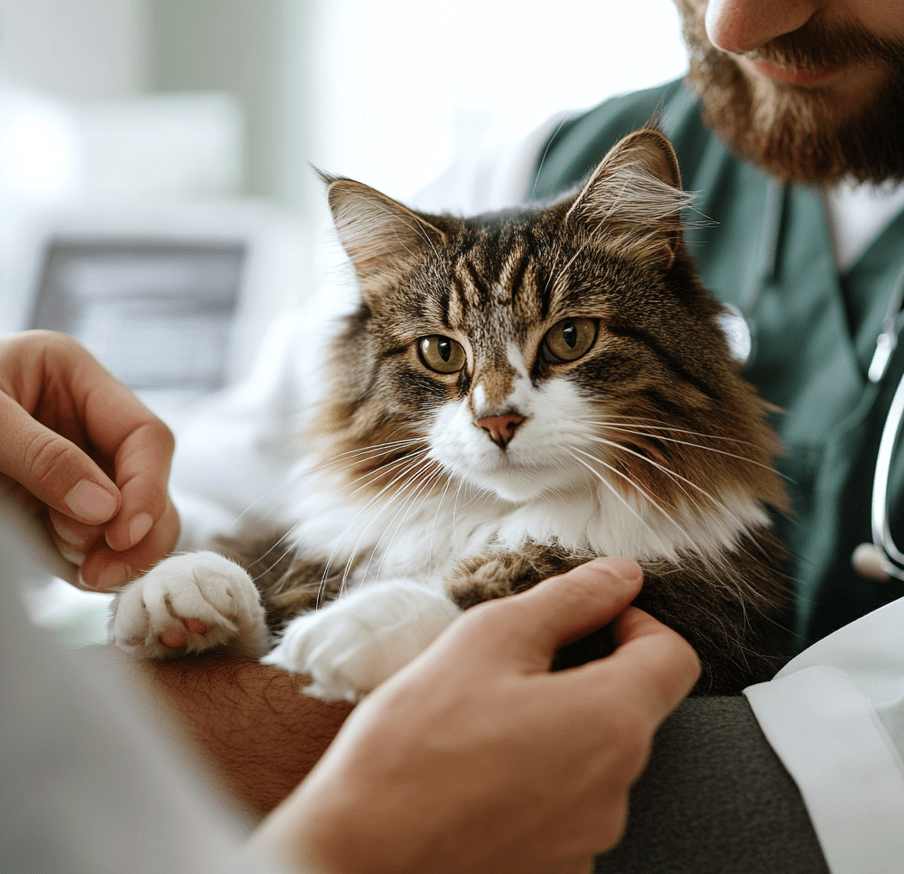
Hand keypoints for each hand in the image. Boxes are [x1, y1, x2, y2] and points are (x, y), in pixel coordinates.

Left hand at [0, 330, 178, 588]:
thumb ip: (42, 458)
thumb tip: (104, 510)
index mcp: (75, 378)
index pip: (145, 436)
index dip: (145, 486)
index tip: (119, 533)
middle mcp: (87, 422)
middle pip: (150, 478)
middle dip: (137, 528)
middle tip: (104, 570)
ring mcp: (80, 466)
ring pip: (137, 514)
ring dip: (120, 550)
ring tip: (81, 568)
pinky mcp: (64, 507)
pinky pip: (104, 540)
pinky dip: (98, 561)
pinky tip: (73, 566)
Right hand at [253, 558, 700, 873]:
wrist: (357, 853)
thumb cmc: (413, 746)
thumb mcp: (488, 640)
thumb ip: (567, 600)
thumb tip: (619, 576)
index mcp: (610, 724)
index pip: (675, 657)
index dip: (636, 623)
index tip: (592, 621)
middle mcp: (615, 792)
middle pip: (628, 710)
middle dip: (582, 678)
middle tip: (510, 671)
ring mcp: (587, 842)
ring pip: (590, 760)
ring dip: (554, 732)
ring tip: (481, 729)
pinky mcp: (556, 872)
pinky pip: (563, 809)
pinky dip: (535, 784)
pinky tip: (479, 777)